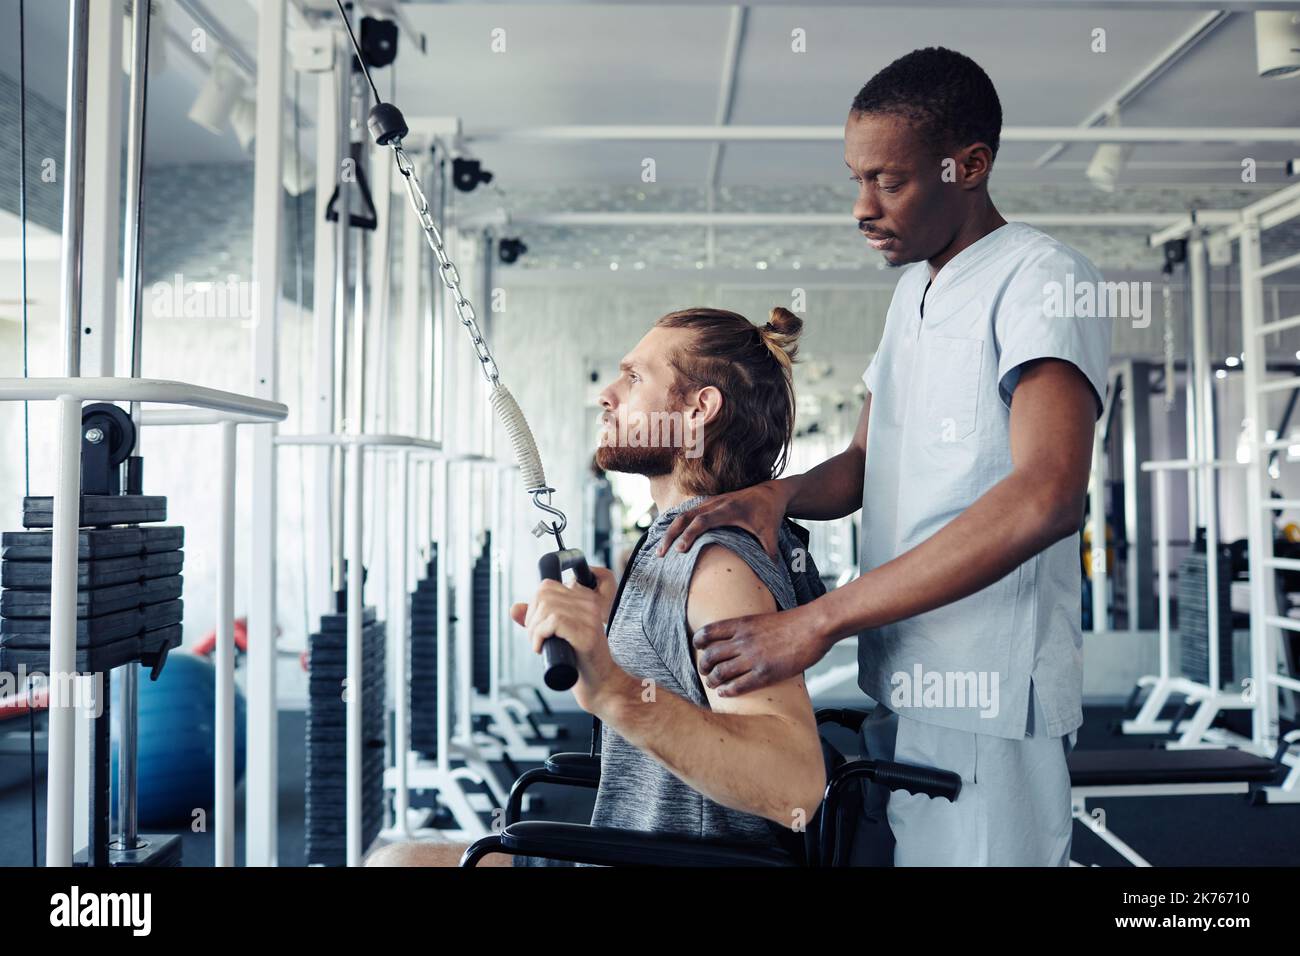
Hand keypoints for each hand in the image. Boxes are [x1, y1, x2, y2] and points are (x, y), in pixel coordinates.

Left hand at [511, 567, 628, 713]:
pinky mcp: (586, 632)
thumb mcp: (555, 633)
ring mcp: (589, 617)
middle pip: (543, 595)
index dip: (534, 606)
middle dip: (531, 618)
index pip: (547, 586)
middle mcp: (589, 603)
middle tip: (535, 638)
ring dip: (534, 629)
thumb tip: (514, 608)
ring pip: (547, 608)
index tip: (536, 626)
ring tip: (538, 644)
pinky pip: (553, 622)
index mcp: (583, 598)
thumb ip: (536, 619)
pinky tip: (541, 648)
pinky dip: (539, 635)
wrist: (598, 681)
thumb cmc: (578, 658)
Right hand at [657, 480, 789, 558]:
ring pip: (683, 514)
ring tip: (659, 551)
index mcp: (729, 509)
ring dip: (670, 531)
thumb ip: (769, 553)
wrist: (770, 492)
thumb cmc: (770, 514)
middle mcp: (716, 503)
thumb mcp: (771, 533)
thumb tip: (771, 574)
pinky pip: (686, 513)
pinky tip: (667, 539)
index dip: (690, 534)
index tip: (679, 549)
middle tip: (660, 554)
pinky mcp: (708, 504)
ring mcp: (710, 502)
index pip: (703, 521)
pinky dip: (675, 525)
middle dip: (671, 534)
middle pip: (686, 516)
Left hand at [692, 604, 829, 696]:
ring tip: (713, 685)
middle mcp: (742, 641)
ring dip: (713, 681)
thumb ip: (750, 628)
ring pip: (720, 673)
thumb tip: (742, 637)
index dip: (699, 641)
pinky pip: (738, 686)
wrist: (814, 626)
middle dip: (704, 666)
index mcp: (742, 624)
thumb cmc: (795, 622)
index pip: (708, 632)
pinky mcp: (765, 673)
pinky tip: (725, 693)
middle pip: (710, 656)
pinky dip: (728, 691)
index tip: (698, 647)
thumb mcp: (764, 618)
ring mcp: (752, 658)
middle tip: (705, 671)